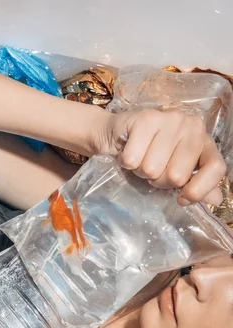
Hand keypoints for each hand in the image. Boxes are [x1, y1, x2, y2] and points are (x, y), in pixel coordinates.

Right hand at [91, 109, 225, 206]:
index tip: (181, 199)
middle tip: (152, 167)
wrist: (118, 134)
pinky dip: (126, 162)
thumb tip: (216, 199)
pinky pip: (133, 160)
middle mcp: (192, 127)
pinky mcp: (146, 119)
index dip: (199, 190)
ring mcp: (171, 120)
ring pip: (151, 169)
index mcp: (205, 141)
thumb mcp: (176, 172)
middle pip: (177, 176)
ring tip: (140, 157)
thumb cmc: (150, 155)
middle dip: (158, 180)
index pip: (216, 168)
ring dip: (140, 171)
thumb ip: (197, 185)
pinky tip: (128, 150)